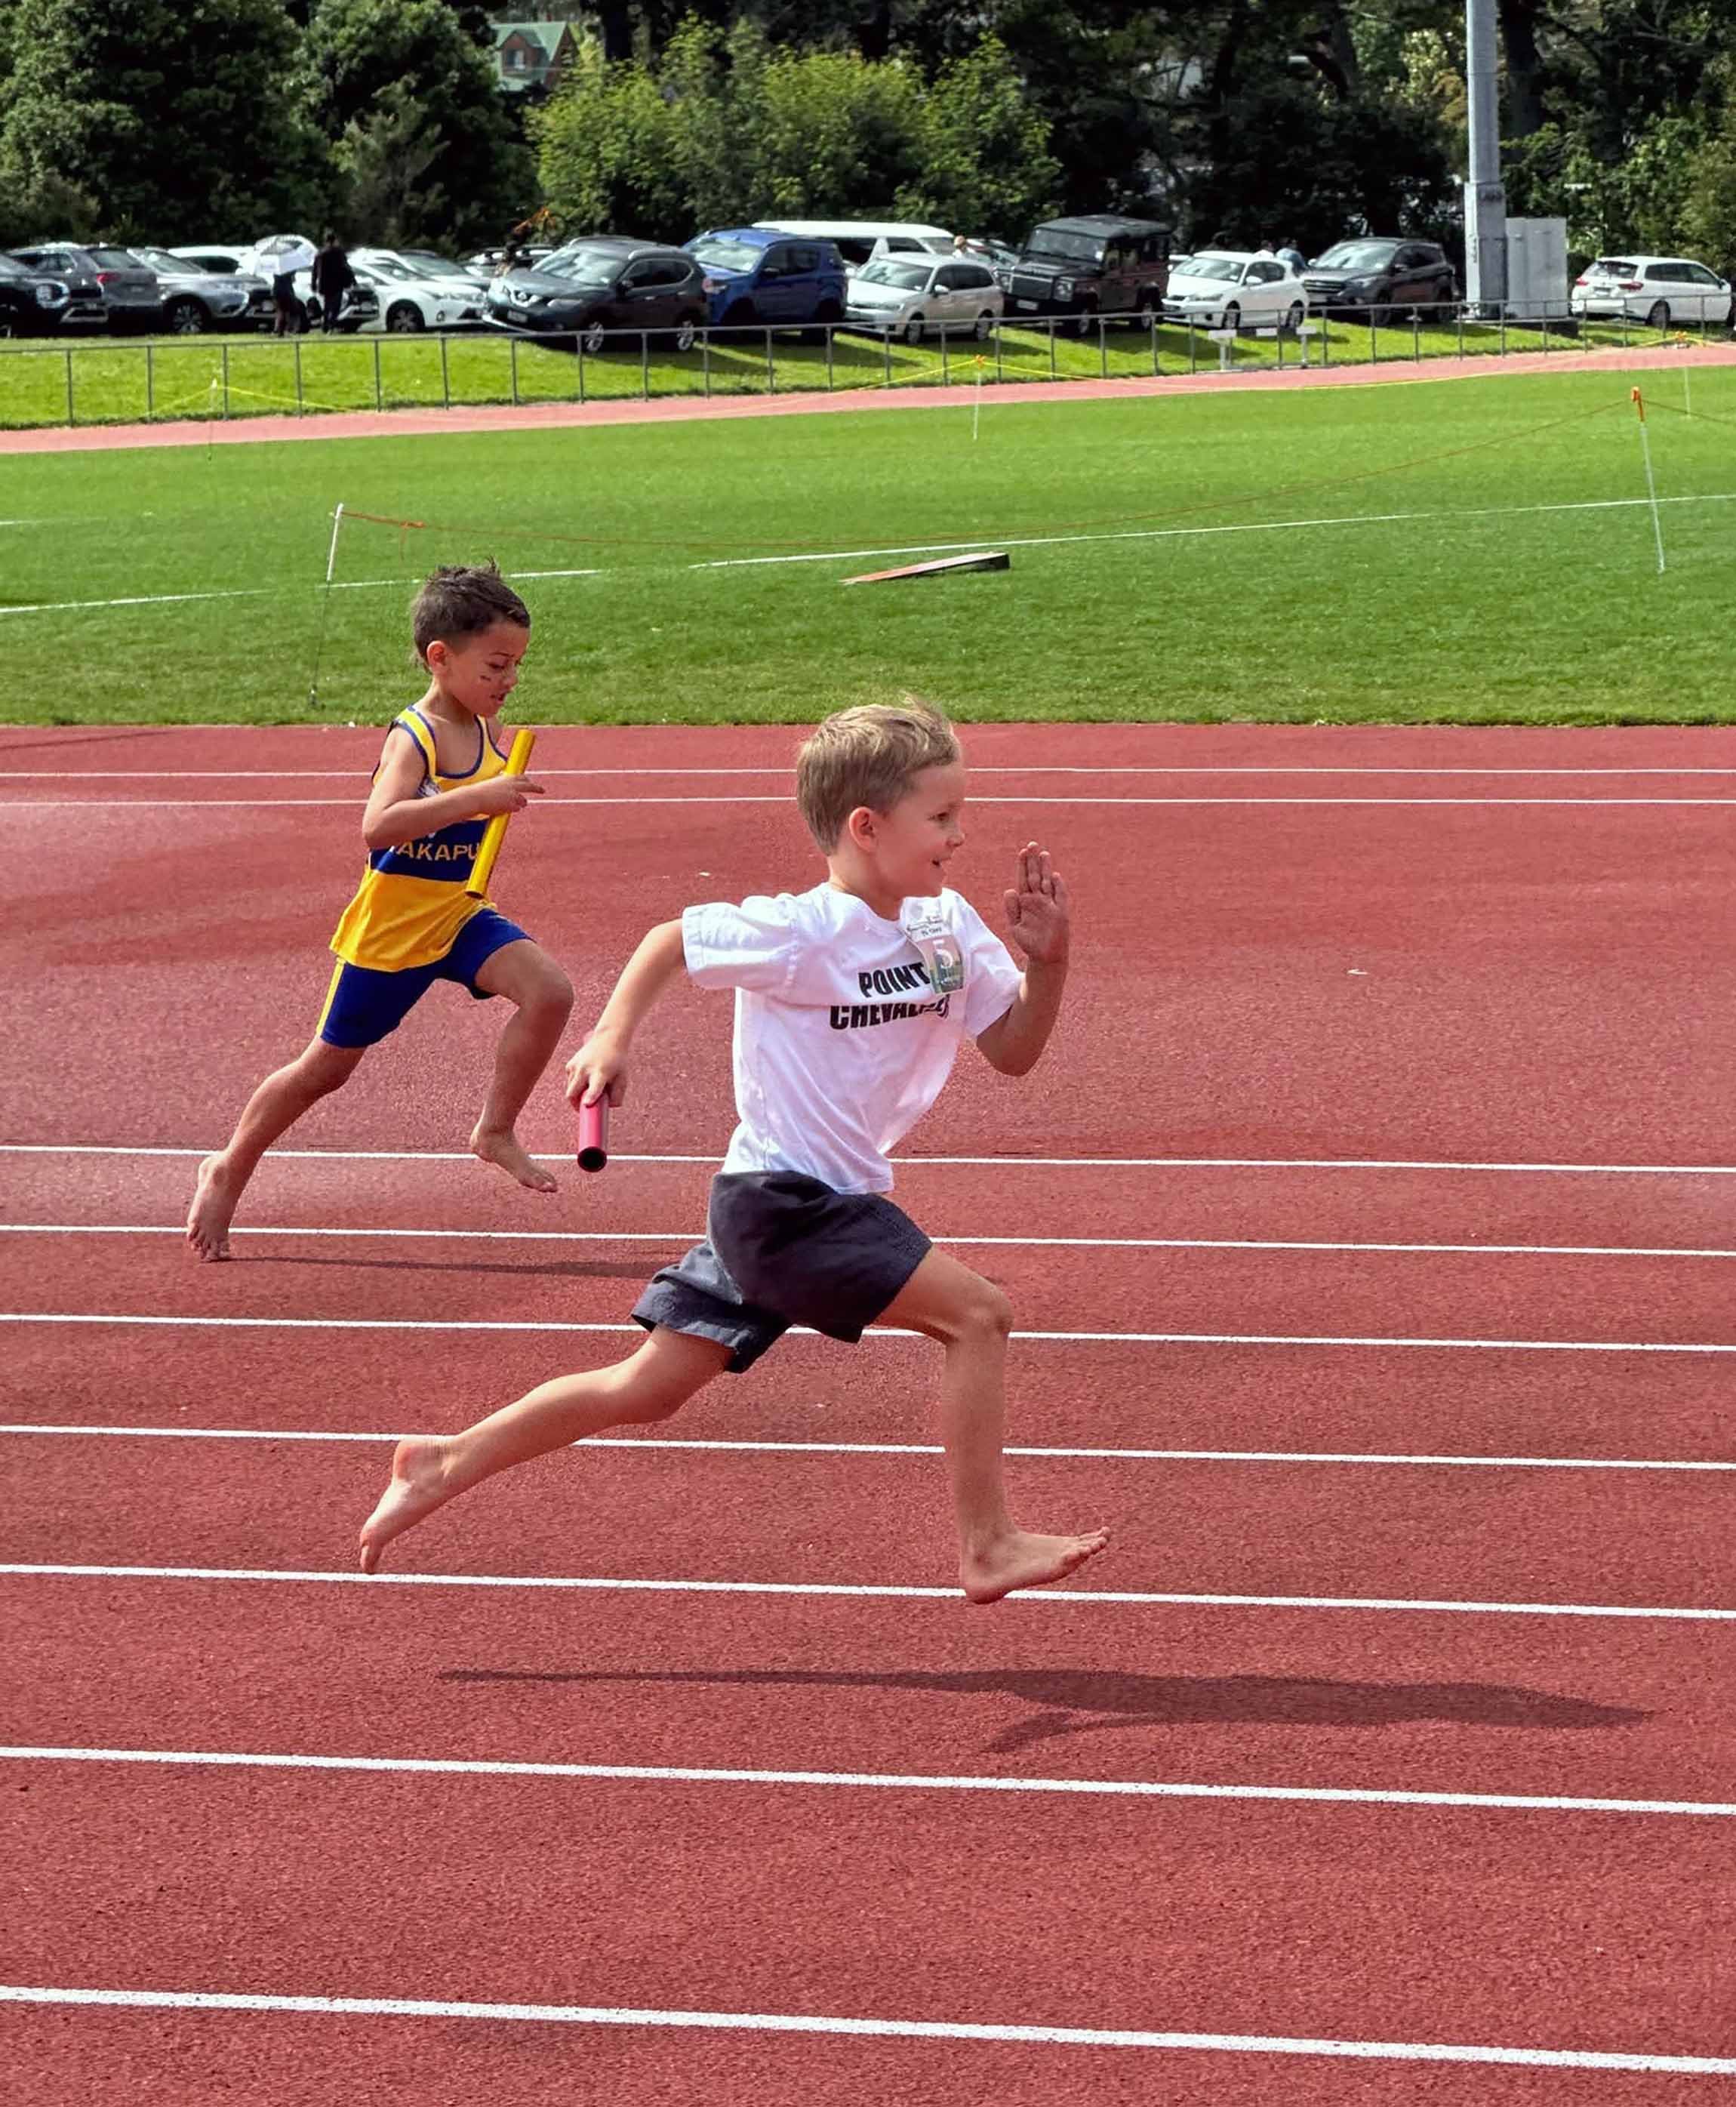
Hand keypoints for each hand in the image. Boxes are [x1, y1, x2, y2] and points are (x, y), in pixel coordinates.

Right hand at [473, 775, 544, 816]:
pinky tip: (502, 808)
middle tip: (543, 790)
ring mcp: (514, 795)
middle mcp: (513, 785)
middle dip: (537, 788)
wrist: (475, 798)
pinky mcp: (512, 804)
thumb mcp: (491, 784)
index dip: (526, 780)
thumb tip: (505, 791)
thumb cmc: (479, 792)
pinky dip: (511, 809)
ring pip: (523, 801)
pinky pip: (517, 809)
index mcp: (507, 778)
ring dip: (520, 804)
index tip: (529, 781)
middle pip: (529, 786)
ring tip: (506, 804)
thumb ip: (500, 786)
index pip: (521, 777)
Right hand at [565, 1029, 628, 1109]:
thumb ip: (617, 1096)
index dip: (590, 1097)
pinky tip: (586, 1078)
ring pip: (570, 1090)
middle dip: (575, 1105)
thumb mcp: (622, 1079)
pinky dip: (575, 1085)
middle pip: (572, 1093)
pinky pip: (569, 1082)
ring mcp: (575, 1066)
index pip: (594, 1088)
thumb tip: (607, 1108)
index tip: (586, 1104)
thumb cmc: (617, 1061)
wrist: (608, 1038)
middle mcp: (585, 1069)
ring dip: (577, 1095)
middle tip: (584, 1107)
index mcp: (601, 1073)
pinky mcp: (569, 1065)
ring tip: (589, 1089)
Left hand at [1003, 842, 1069, 965]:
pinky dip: (1057, 887)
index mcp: (1026, 901)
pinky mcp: (1061, 913)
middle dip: (1033, 861)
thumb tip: (1009, 890)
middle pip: (1035, 876)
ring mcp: (1050, 905)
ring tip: (1043, 854)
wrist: (1045, 957)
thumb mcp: (1016, 926)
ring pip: (1047, 883)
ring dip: (1045, 869)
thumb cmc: (1030, 942)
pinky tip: (1054, 876)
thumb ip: (1012, 909)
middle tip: (1032, 844)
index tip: (1022, 852)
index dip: (1023, 865)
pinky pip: (1060, 897)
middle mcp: (1039, 900)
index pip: (1023, 879)